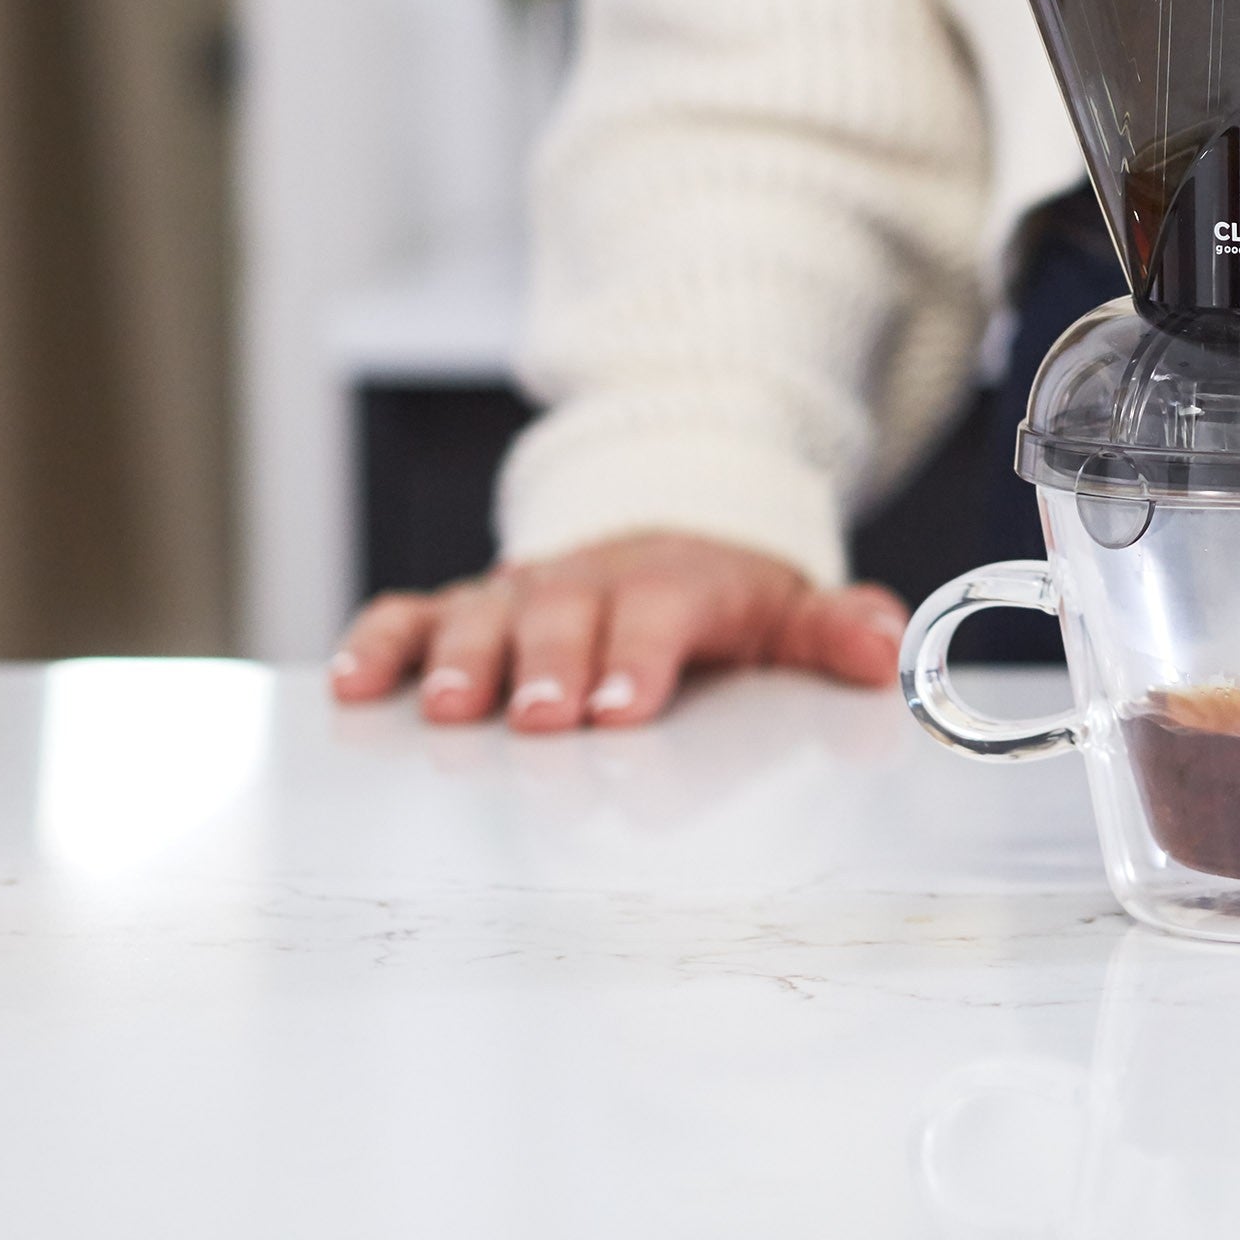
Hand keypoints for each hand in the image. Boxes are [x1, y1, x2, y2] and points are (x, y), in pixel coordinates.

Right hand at [328, 532, 907, 733]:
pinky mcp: (467, 606)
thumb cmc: (721, 594)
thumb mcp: (789, 607)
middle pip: (565, 616)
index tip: (623, 707)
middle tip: (542, 716)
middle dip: (550, 665)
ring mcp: (523, 594)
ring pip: (484, 615)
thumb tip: (883, 653)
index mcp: (672, 585)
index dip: (640, 657)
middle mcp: (590, 585)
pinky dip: (381, 640)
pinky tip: (356, 683)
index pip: (658, 613)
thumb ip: (837, 631)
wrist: (666, 523)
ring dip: (463, 658)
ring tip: (450, 709)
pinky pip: (414, 612)